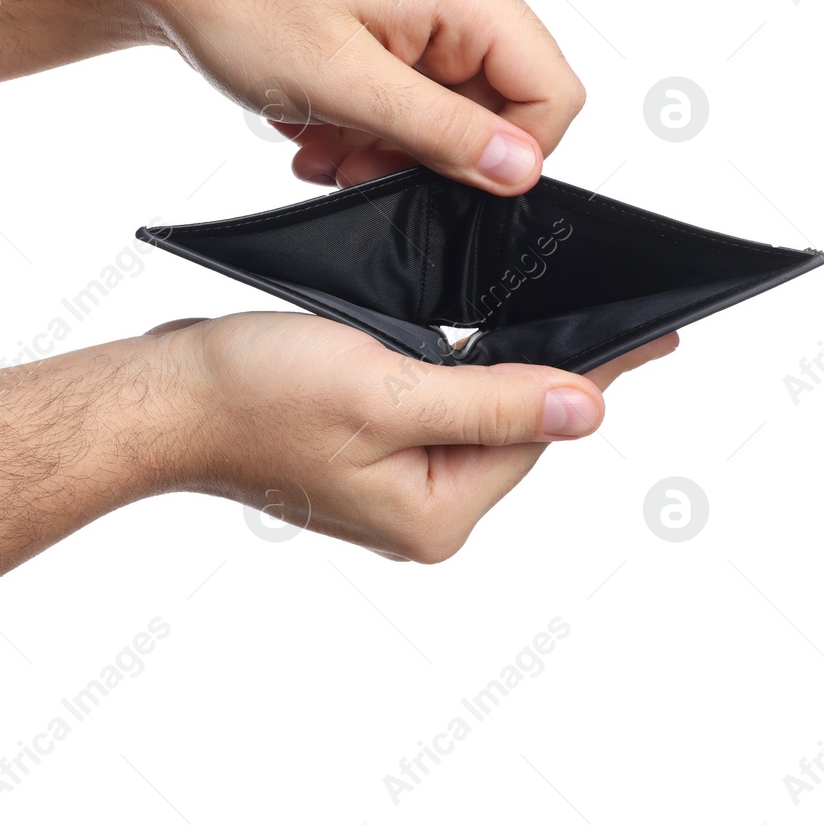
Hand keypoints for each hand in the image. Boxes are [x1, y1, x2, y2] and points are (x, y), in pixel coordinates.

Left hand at [144, 0, 584, 194]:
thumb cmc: (243, 4)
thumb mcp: (343, 84)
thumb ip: (439, 130)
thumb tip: (522, 169)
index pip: (549, 91)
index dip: (507, 154)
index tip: (437, 182)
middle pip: (493, 108)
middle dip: (424, 154)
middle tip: (352, 165)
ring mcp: (421, 8)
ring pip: (442, 112)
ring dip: (384, 147)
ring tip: (320, 146)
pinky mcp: (389, 26)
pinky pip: (404, 96)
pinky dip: (362, 124)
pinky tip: (313, 126)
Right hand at [146, 313, 675, 561]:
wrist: (165, 398)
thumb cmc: (254, 394)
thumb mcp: (386, 391)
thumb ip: (491, 402)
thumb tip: (588, 410)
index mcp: (432, 515)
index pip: (536, 435)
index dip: (593, 375)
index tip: (658, 333)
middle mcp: (417, 514)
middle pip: (511, 430)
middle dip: (550, 368)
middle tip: (614, 309)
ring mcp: (389, 488)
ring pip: (473, 416)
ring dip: (504, 364)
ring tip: (556, 311)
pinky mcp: (364, 455)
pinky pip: (433, 411)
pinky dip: (456, 370)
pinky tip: (476, 332)